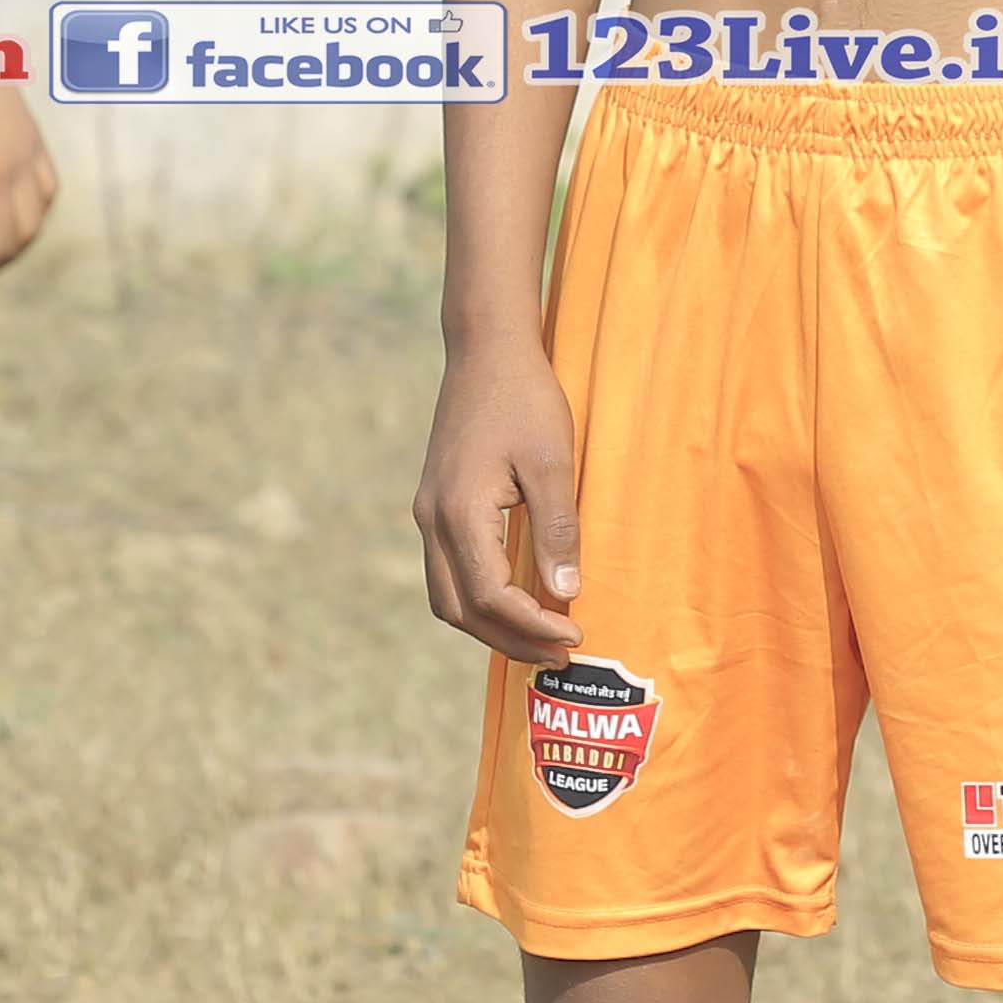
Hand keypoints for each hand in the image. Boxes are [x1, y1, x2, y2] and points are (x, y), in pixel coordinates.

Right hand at [411, 349, 584, 658]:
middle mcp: (432, 520)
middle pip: (460, 610)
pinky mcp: (435, 505)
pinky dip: (479, 598)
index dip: (533, 626)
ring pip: (446, 596)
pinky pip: (447, 571)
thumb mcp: (553, 461)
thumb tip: (565, 593)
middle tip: (558, 652)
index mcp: (459, 513)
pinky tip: (517, 600)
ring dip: (490, 625)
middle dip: (509, 639)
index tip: (575, 633)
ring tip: (539, 636)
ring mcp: (428, 513)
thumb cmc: (525, 398)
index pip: (491, 597)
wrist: (486, 349)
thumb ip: (558, 529)